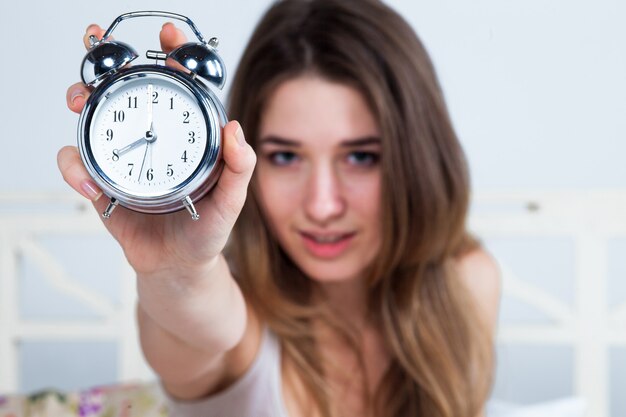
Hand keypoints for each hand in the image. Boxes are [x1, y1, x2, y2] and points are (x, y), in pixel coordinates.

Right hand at [59, 23, 256, 274]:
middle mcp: (153, 140)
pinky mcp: (102, 182)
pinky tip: (90, 184)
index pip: (179, 90)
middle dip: (110, 69)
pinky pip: (77, 164)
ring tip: (80, 103)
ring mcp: (124, 158)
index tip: (170, 40)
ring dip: (82, 102)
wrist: (178, 267)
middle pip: (128, 93)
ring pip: (95, 118)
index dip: (174, 59)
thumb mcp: (231, 200)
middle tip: (102, 57)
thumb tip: (235, 128)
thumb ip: (239, 167)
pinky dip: (75, 168)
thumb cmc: (206, 231)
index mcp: (186, 138)